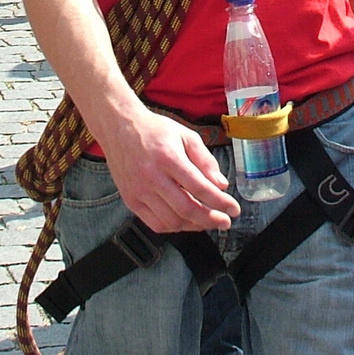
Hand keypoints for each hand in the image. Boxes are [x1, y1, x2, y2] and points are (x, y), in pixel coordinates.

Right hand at [101, 110, 239, 232]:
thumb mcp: (186, 135)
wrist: (119, 127)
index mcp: (169, 158)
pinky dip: (173, 227)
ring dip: (194, 225)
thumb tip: (221, 185)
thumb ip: (205, 160)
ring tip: (207, 221)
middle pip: (187, 209)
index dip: (221, 202)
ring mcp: (139, 191)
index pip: (200, 188)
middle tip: (225, 221)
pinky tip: (185, 222)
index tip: (234, 209)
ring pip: (171, 221)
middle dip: (211, 219)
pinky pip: (155, 224)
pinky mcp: (131, 200)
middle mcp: (152, 177)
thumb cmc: (154, 130)